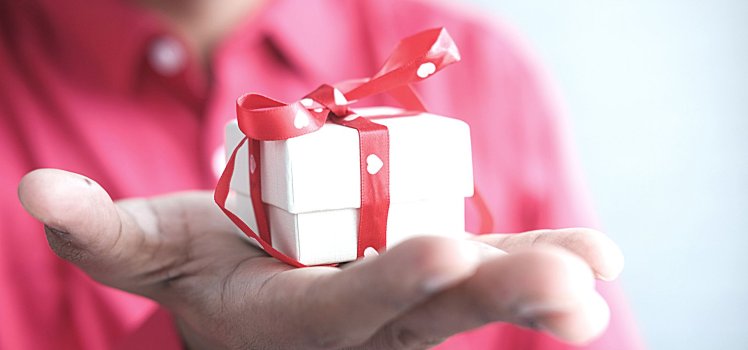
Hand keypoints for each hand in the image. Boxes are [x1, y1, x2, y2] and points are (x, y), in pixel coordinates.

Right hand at [18, 169, 623, 349]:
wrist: (256, 287)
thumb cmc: (205, 267)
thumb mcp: (151, 249)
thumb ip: (101, 230)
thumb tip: (33, 193)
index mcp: (293, 323)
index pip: (347, 309)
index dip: (391, 283)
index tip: (446, 249)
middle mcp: (362, 326)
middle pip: (433, 314)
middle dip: (497, 296)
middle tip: (571, 289)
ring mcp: (407, 305)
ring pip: (475, 298)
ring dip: (538, 283)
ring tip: (600, 271)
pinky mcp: (433, 278)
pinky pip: (488, 271)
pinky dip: (537, 260)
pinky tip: (597, 256)